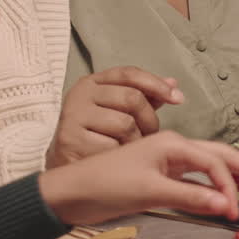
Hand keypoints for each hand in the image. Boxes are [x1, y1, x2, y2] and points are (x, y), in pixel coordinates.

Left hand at [38, 131, 238, 224]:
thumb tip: (226, 206)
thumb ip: (191, 198)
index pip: (214, 162)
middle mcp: (174, 148)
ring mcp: (168, 163)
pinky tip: (218, 202)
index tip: (236, 211)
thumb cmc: (104, 185)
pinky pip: (193, 183)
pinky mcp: (160, 178)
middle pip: (220, 156)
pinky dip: (208, 193)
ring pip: (208, 169)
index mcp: (173, 144)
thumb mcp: (150, 191)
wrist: (70, 194)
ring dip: (229, 182)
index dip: (229, 186)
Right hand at [46, 66, 184, 167]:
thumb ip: (144, 96)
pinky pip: (112, 147)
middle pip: (132, 98)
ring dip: (137, 141)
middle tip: (149, 134)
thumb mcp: (115, 109)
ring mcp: (73, 116)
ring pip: (125, 124)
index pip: (130, 74)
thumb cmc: (95, 135)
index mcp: (92, 82)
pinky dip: (120, 156)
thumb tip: (173, 83)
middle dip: (149, 119)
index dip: (157, 84)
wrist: (61, 164)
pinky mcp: (71, 140)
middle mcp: (81, 95)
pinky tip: (115, 160)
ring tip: (131, 148)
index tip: (177, 98)